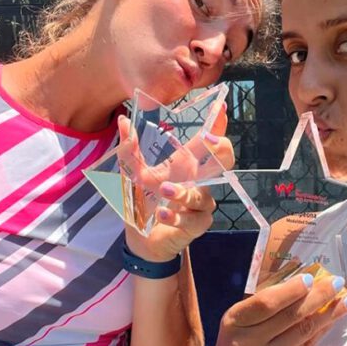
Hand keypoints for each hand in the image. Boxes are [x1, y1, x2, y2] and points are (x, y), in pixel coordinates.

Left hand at [120, 104, 234, 261]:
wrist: (142, 237)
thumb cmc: (145, 200)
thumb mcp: (133, 173)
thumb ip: (129, 149)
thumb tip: (123, 120)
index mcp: (188, 163)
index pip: (209, 141)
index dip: (218, 125)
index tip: (222, 108)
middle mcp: (199, 180)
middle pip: (224, 162)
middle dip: (222, 149)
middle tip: (209, 141)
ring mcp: (201, 203)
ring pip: (202, 195)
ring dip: (184, 192)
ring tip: (165, 189)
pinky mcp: (197, 224)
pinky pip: (192, 219)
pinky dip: (176, 216)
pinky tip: (162, 213)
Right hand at [200, 274, 346, 345]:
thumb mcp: (235, 327)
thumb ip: (259, 308)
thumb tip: (299, 283)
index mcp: (233, 323)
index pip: (265, 303)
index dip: (290, 290)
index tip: (309, 278)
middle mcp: (248, 343)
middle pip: (290, 316)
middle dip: (318, 296)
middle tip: (337, 282)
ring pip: (304, 331)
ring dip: (329, 313)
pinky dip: (322, 330)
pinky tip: (334, 319)